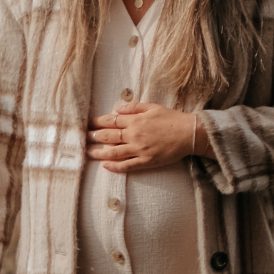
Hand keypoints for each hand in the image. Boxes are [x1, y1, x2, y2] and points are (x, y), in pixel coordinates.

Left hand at [87, 101, 209, 170]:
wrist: (189, 134)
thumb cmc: (172, 119)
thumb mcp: (153, 107)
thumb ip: (133, 108)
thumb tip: (116, 109)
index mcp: (136, 121)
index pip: (111, 121)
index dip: (97, 122)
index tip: (88, 124)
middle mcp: (134, 135)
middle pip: (108, 136)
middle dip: (94, 137)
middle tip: (83, 138)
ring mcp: (139, 150)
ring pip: (113, 152)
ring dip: (99, 153)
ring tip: (88, 153)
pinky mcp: (145, 161)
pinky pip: (126, 166)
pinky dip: (114, 166)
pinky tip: (105, 165)